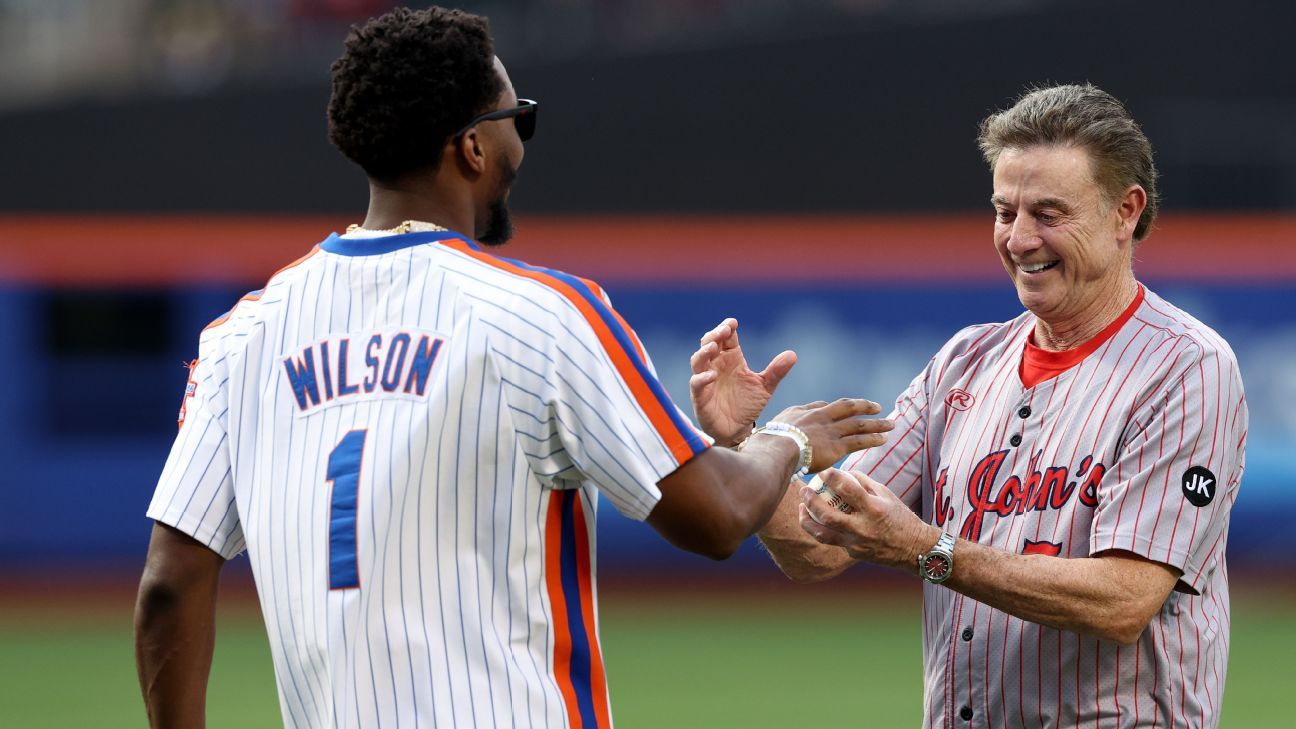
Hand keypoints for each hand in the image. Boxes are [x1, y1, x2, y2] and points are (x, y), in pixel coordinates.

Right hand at [689, 318, 796, 445]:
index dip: (726, 328)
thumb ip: (776, 372)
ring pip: (698, 361)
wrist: (737, 430)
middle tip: (723, 330)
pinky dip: (702, 378)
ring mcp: (706, 380)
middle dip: (714, 335)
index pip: (726, 338)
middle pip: (709, 343)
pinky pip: (696, 384)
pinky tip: (712, 375)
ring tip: (713, 347)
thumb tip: (792, 354)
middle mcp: (716, 366)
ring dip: (703, 352)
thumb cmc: (747, 405)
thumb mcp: (765, 387)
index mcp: (731, 359)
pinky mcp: (700, 396)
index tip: (733, 322)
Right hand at [767, 398, 893, 471]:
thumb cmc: (766, 445)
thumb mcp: (770, 430)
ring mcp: (829, 430)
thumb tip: (777, 435)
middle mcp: (819, 417)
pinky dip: (873, 438)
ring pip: (858, 423)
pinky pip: (859, 440)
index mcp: (802, 412)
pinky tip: (883, 439)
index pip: (821, 406)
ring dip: (876, 423)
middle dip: (863, 406)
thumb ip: (779, 430)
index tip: (842, 410)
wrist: (775, 450)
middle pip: (846, 407)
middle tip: (877, 407)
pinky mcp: (836, 446)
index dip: (834, 409)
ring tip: (890, 423)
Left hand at [797, 468, 938, 571]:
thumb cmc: (900, 517)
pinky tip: (815, 520)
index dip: (832, 477)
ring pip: (822, 534)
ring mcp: (856, 543)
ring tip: (800, 508)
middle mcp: (863, 527)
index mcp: (873, 509)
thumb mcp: (886, 495)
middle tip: (803, 490)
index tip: (824, 471)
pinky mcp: (853, 553)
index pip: (847, 489)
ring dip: (806, 520)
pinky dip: (821, 529)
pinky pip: (832, 540)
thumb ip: (864, 483)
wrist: (913, 549)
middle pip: (827, 515)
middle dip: (810, 501)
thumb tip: (843, 472)